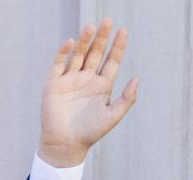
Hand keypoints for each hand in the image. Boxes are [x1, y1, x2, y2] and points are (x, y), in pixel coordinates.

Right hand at [38, 19, 138, 166]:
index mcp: (102, 86)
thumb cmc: (90, 133)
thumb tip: (138, 79)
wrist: (65, 145)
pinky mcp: (54, 84)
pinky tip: (70, 42)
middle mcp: (86, 79)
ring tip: (91, 27)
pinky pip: (59, 64)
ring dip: (84, 41)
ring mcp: (70, 80)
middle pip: (95, 53)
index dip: (117, 46)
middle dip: (102, 38)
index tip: (124, 31)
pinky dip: (64, 53)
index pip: (111, 61)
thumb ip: (126, 99)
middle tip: (108, 21)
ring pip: (78, 55)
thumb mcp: (112, 116)